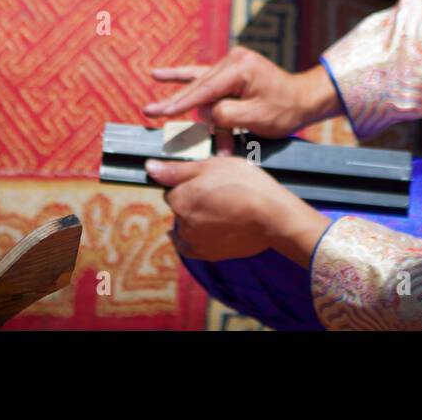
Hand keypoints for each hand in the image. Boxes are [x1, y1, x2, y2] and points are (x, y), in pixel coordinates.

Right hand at [145, 48, 339, 138]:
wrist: (303, 99)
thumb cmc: (284, 111)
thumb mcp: (256, 118)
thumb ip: (226, 115)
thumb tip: (206, 113)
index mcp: (241, 68)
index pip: (205, 90)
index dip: (180, 103)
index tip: (159, 112)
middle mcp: (233, 59)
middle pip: (200, 89)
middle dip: (179, 107)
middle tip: (150, 113)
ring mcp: (231, 62)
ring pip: (201, 88)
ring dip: (193, 109)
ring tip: (157, 110)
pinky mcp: (229, 70)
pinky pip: (201, 76)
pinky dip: (181, 78)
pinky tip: (157, 74)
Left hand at [148, 156, 328, 264]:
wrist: (272, 216)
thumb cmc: (245, 184)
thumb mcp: (212, 166)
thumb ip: (177, 170)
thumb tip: (148, 168)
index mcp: (180, 198)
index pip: (173, 188)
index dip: (188, 182)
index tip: (206, 181)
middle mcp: (182, 222)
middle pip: (180, 207)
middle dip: (191, 200)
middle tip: (217, 193)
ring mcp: (194, 241)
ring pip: (185, 226)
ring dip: (195, 219)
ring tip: (220, 210)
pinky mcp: (207, 255)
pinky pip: (190, 247)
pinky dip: (193, 239)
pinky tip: (202, 231)